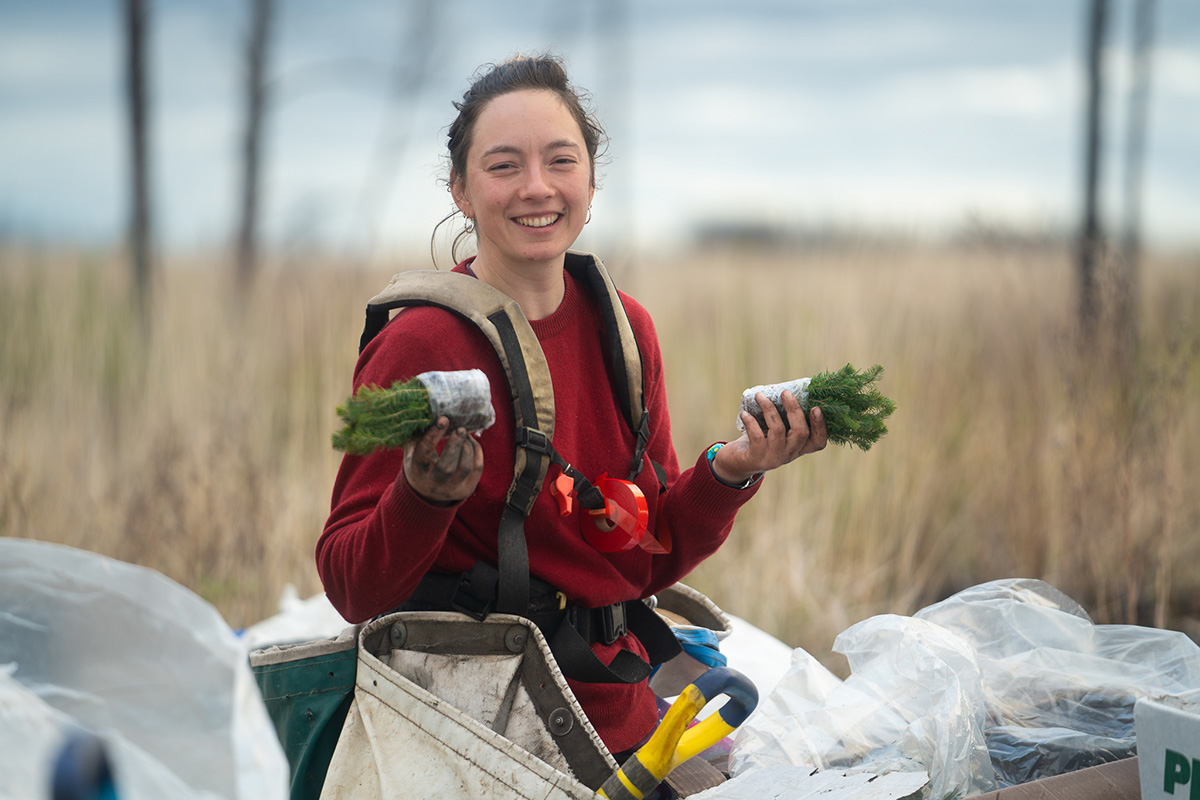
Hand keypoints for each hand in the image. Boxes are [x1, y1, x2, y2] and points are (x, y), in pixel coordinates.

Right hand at [402, 418, 483, 504]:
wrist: (427, 493)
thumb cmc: (419, 464)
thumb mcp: (412, 452)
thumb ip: (416, 436)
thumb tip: (426, 413)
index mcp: (417, 471)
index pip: (424, 453)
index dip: (433, 435)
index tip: (443, 419)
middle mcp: (434, 483)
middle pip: (447, 467)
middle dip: (456, 444)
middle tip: (460, 429)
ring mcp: (452, 488)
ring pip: (465, 467)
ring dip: (467, 446)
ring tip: (463, 434)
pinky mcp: (467, 489)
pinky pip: (477, 467)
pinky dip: (476, 450)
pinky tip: (470, 441)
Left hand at [711, 390, 826, 483]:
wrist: (738, 462)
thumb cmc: (760, 439)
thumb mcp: (776, 430)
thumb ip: (784, 417)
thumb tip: (786, 390)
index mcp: (799, 447)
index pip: (818, 442)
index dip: (820, 426)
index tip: (816, 408)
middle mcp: (790, 454)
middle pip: (801, 432)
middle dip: (794, 409)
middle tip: (785, 392)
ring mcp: (775, 458)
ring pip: (778, 430)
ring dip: (769, 409)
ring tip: (759, 395)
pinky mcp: (758, 459)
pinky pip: (757, 437)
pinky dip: (751, 422)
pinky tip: (744, 413)